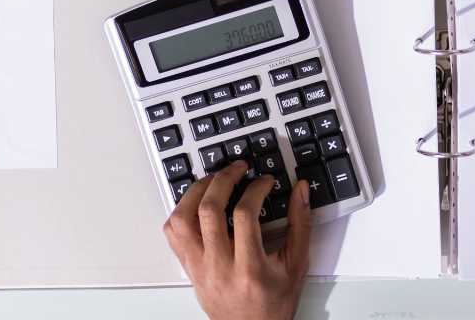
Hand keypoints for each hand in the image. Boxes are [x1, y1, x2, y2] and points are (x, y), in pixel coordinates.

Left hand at [163, 160, 313, 319]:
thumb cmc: (273, 305)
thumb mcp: (297, 265)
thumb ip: (301, 225)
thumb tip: (300, 191)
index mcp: (249, 269)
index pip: (245, 214)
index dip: (255, 189)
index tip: (264, 182)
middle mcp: (219, 268)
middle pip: (209, 210)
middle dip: (224, 179)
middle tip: (238, 169)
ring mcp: (200, 268)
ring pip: (182, 219)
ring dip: (196, 192)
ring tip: (213, 180)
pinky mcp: (189, 268)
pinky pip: (173, 234)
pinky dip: (180, 212)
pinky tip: (196, 203)